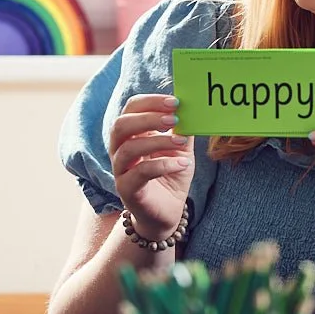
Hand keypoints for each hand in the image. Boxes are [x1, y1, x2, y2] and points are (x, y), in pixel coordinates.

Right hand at [109, 94, 192, 240]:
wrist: (167, 212)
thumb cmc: (171, 176)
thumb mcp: (181, 149)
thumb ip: (183, 129)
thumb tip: (194, 108)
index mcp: (132, 134)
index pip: (131, 108)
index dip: (151, 102)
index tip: (175, 102)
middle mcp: (120, 150)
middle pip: (121, 125)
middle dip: (148, 118)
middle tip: (174, 117)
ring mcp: (120, 170)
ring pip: (129, 148)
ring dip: (157, 141)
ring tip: (181, 141)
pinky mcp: (127, 189)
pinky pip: (140, 172)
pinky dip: (163, 165)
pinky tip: (182, 164)